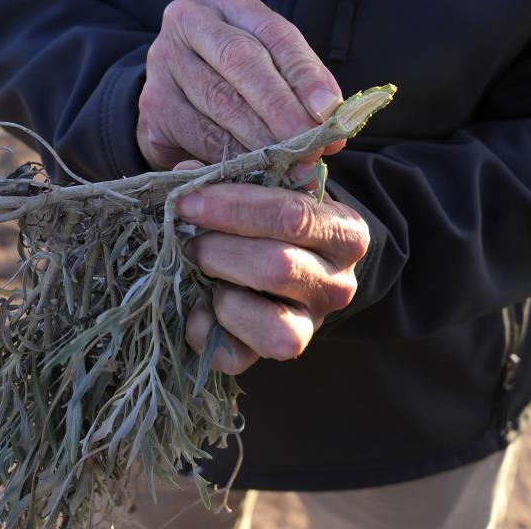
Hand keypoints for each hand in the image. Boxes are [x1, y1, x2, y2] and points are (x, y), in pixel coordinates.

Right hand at [137, 0, 344, 178]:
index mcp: (226, 2)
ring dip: (261, 138)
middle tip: (311, 144)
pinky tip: (255, 171)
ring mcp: (163, 62)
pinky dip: (231, 156)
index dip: (304, 73)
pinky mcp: (152, 105)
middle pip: (241, 61)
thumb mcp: (267, 66)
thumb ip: (297, 86)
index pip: (273, 32)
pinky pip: (197, 133)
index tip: (329, 111)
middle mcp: (188, 22)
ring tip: (291, 164)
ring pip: (219, 100)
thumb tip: (332, 122)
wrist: (174, 97)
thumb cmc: (232, 79)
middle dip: (281, 108)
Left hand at [176, 176, 369, 374]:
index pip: (292, 215)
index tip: (188, 201)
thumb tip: (186, 175)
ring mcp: (311, 326)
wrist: (286, 262)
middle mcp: (338, 284)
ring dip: (221, 293)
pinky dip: (204, 329)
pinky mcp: (276, 354)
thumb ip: (232, 175)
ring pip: (270, 326)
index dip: (232, 208)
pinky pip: (236, 355)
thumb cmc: (270, 219)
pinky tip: (199, 305)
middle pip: (276, 267)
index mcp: (344, 233)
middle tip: (190, 239)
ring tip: (202, 272)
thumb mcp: (264, 188)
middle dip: (218, 250)